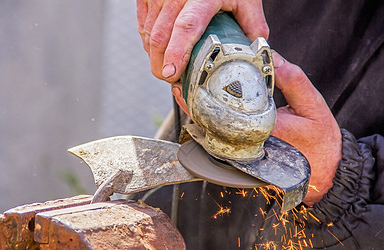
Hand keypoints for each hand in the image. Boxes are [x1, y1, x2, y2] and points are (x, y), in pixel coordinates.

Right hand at [137, 0, 268, 82]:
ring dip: (156, 58)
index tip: (172, 73)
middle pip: (160, 37)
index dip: (177, 53)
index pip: (186, 27)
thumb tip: (267, 63)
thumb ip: (254, 30)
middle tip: (173, 82)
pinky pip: (143, 28)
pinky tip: (161, 53)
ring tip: (170, 69)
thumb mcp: (246, 1)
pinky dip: (150, 46)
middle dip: (162, 67)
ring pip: (148, 36)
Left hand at [171, 51, 341, 205]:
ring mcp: (245, 156)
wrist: (323, 173)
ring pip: (214, 137)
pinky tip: (203, 115)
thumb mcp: (312, 105)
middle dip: (196, 107)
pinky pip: (221, 145)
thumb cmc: (319, 141)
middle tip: (181, 89)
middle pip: (214, 125)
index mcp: (264, 128)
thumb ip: (292, 80)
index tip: (193, 81)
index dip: (207, 96)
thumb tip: (271, 57)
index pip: (228, 111)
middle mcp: (249, 145)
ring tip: (187, 98)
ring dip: (199, 118)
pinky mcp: (244, 161)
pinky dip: (210, 129)